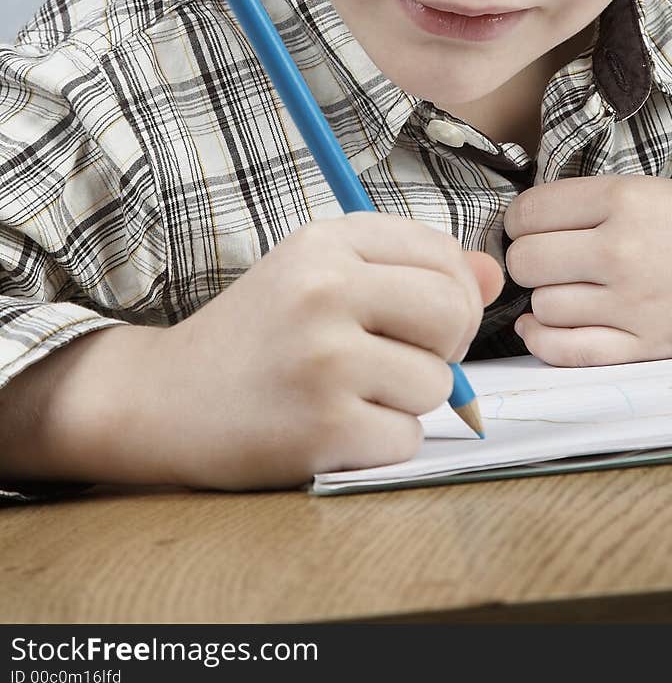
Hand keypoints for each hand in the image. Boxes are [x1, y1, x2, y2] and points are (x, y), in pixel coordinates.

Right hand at [151, 213, 502, 489]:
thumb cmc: (257, 332)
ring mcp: (325, 361)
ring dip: (407, 399)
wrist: (165, 398)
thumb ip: (409, 267)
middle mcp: (326, 291)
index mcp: (327, 241)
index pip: (445, 255)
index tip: (419, 314)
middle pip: (455, 313)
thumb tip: (496, 277)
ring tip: (349, 391)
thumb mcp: (321, 274)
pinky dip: (381, 441)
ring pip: (438, 384)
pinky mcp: (324, 428)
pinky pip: (407, 438)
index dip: (452, 292)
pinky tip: (335, 426)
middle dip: (444, 345)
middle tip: (398, 356)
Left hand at [504, 177, 671, 365]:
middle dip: (526, 260)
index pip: (530, 211)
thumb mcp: (655, 189)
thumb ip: (592, 206)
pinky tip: (544, 328)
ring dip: (542, 300)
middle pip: (526, 261)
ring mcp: (635, 304)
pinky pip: (566, 352)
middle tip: (545, 257)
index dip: (521, 219)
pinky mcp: (648, 346)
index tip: (531, 224)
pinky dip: (543, 342)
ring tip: (565, 288)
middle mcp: (624, 250)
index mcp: (626, 199)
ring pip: (542, 307)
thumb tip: (524, 227)